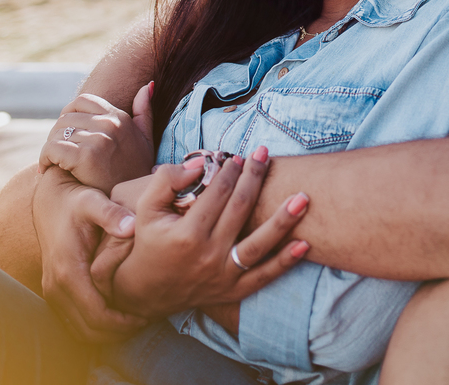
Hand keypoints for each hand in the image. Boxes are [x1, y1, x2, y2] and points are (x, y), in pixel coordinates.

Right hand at [32, 166, 148, 342]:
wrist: (50, 202)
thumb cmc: (76, 202)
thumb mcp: (93, 201)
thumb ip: (111, 213)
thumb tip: (130, 226)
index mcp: (69, 271)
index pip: (96, 313)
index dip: (122, 322)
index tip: (146, 317)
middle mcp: (56, 286)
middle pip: (87, 329)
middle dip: (118, 332)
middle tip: (145, 322)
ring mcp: (52, 292)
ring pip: (79, 330)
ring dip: (106, 333)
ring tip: (134, 322)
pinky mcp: (54, 292)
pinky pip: (73, 322)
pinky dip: (95, 326)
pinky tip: (117, 316)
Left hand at [38, 84, 154, 193]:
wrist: (132, 206)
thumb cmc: (135, 173)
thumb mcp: (145, 139)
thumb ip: (143, 112)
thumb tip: (146, 85)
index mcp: (119, 118)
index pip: (82, 101)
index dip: (67, 115)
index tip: (65, 135)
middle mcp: (110, 124)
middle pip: (65, 117)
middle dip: (55, 135)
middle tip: (55, 153)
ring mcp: (99, 139)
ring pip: (56, 132)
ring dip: (49, 148)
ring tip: (51, 162)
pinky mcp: (86, 156)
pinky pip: (52, 148)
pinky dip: (44, 159)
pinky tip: (46, 170)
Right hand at [110, 148, 310, 318]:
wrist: (145, 292)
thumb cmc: (148, 243)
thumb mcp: (144, 210)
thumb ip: (166, 182)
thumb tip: (198, 164)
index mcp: (186, 235)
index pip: (216, 194)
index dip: (230, 171)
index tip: (239, 156)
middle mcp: (208, 255)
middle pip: (240, 210)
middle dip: (255, 179)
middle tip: (265, 156)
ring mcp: (223, 275)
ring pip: (259, 245)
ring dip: (283, 220)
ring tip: (303, 198)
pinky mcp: (234, 291)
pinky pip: (264, 276)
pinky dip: (285, 262)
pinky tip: (305, 244)